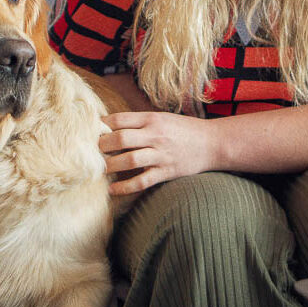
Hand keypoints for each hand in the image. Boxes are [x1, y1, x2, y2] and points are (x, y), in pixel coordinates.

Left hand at [100, 111, 215, 194]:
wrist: (213, 143)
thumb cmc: (185, 129)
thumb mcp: (163, 118)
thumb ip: (140, 122)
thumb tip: (111, 126)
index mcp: (152, 119)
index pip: (120, 119)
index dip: (103, 125)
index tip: (94, 131)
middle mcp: (155, 135)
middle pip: (120, 139)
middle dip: (102, 145)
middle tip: (94, 151)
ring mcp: (161, 155)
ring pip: (129, 160)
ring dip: (111, 165)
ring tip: (102, 168)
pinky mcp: (166, 172)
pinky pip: (142, 181)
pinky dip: (125, 187)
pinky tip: (113, 189)